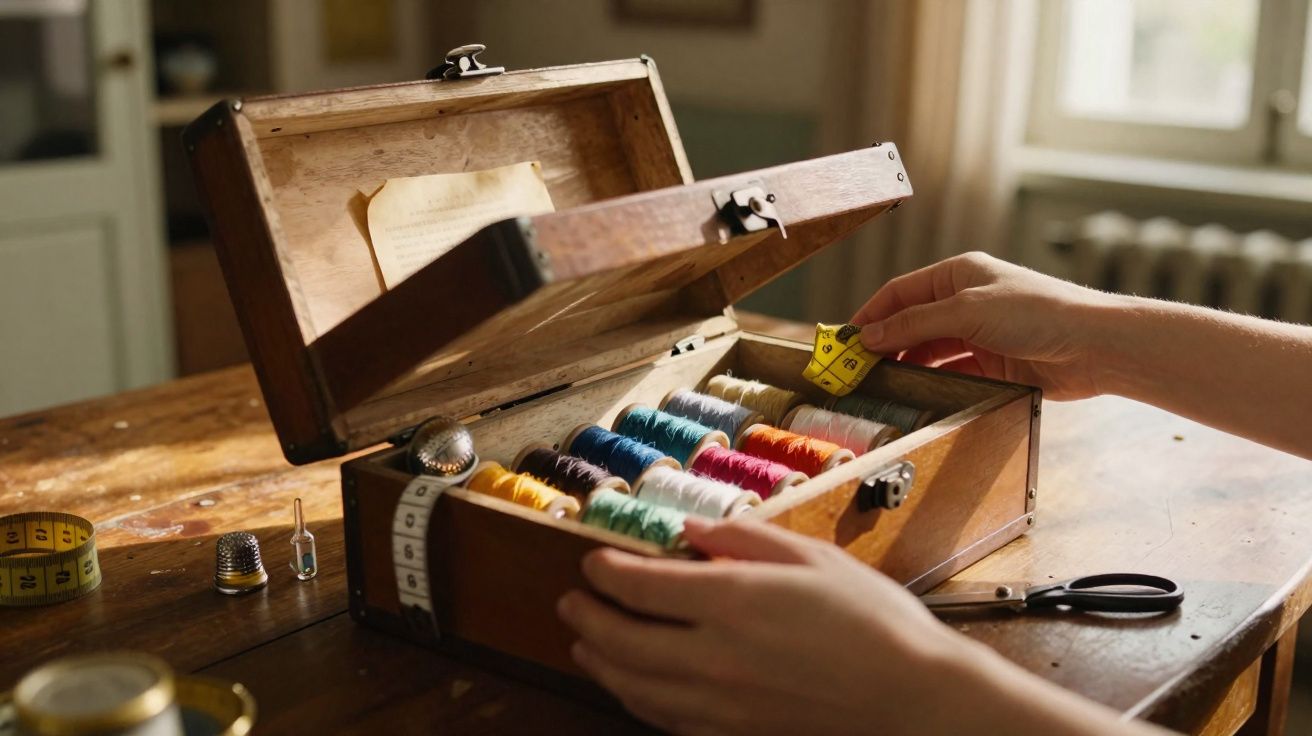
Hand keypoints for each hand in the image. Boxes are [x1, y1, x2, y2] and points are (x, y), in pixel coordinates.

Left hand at [557, 518, 974, 735]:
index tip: (592, 561)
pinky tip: (632, 688)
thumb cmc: (874, 623)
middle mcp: (713, 656)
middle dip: (587, 617)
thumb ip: (742, 541)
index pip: (640, 585)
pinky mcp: (733, 735)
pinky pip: (664, 720)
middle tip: (570, 601)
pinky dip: (635, 700)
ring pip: (633, 687)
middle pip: (620, 640)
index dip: (605, 571)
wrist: (914, 703)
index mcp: (732, 601)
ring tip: (584, 645)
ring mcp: (719, 704)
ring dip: (599, 663)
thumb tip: (690, 531)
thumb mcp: (811, 559)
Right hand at [851, 252, 1122, 399]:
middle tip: (856, 369)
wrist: (1093, 346)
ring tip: (880, 384)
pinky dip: (932, 380)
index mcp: (959, 274)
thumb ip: (915, 323)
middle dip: (884, 343)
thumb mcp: (967, 311)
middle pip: (912, 322)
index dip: (870, 314)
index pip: (901, 292)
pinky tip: (915, 392)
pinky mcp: (993, 364)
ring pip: (929, 350)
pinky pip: (951, 371)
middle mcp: (966, 301)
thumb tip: (869, 336)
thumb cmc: (1038, 312)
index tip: (844, 340)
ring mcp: (979, 334)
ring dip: (906, 364)